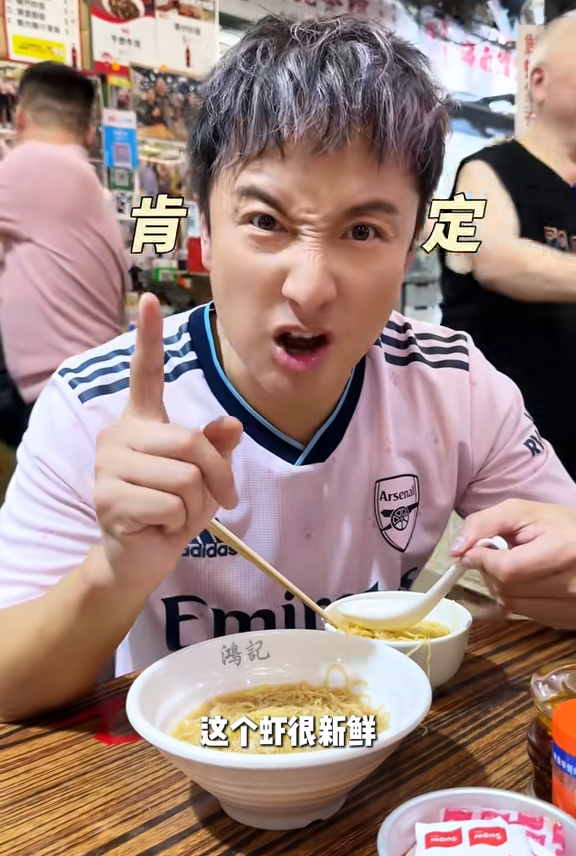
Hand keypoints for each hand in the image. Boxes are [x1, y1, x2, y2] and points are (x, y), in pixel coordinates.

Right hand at [93, 294, 242, 595]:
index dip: (148, 337)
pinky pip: (170, 505)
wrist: (141, 556)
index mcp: (143, 422)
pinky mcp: (107, 497)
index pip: (145, 373)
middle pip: (191, 443)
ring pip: (184, 477)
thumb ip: (216, 449)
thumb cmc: (174, 510)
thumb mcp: (206, 478)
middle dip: (217, 477)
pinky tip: (159, 526)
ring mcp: (109, 465)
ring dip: (196, 506)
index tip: (149, 299)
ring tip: (177, 515)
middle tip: (221, 500)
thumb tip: (229, 426)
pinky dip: (179, 523)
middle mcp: (119, 436)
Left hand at [450, 499, 575, 629]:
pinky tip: (529, 583)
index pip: (507, 569)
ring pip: (511, 606)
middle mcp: (571, 586)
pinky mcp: (567, 621)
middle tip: (502, 555)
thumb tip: (457, 552)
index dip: (484, 560)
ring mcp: (571, 608)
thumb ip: (485, 524)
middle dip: (491, 571)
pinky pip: (525, 615)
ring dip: (501, 587)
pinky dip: (517, 599)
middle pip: (506, 589)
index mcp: (564, 551)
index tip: (477, 549)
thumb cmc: (561, 526)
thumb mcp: (524, 512)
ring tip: (517, 567)